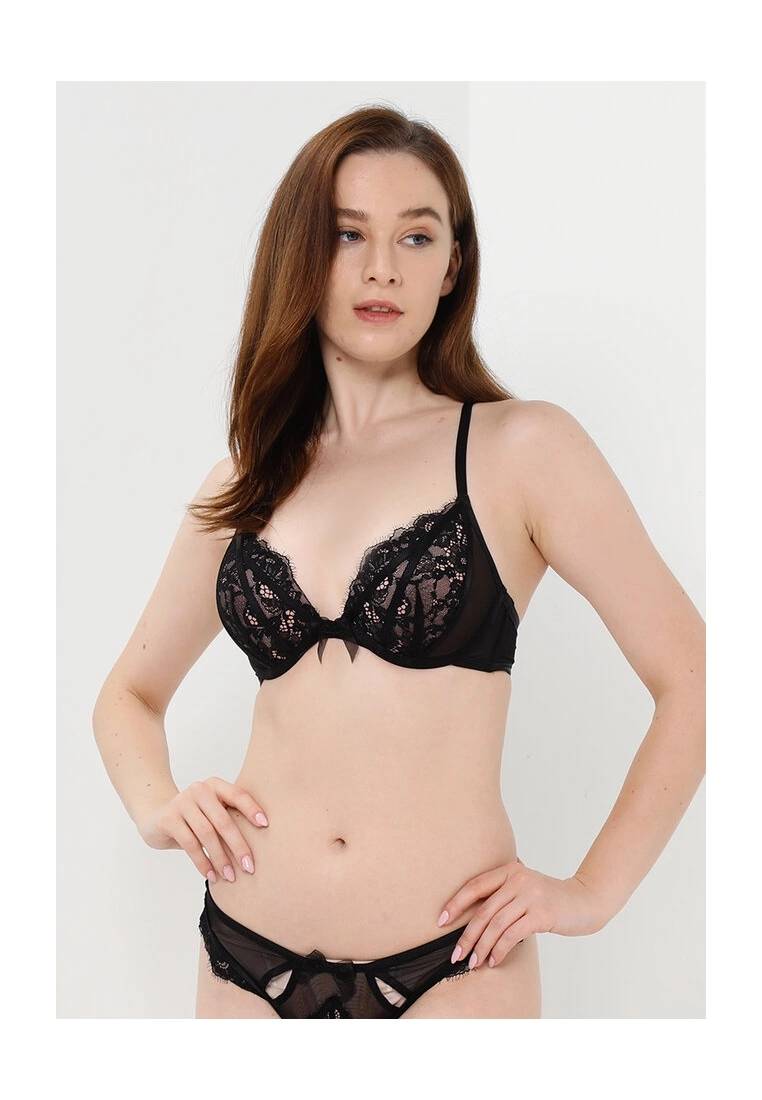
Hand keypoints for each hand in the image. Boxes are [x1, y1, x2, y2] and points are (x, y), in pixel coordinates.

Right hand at [138, 777, 268, 883]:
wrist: (154, 816)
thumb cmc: (193, 818)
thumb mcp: (211, 813)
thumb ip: (228, 820)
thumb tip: (260, 846)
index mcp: (215, 785)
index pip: (238, 795)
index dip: (252, 809)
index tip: (266, 826)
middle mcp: (199, 790)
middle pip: (223, 820)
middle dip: (238, 846)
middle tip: (250, 867)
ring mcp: (182, 802)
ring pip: (207, 834)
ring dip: (220, 858)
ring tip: (230, 876)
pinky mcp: (169, 818)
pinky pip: (190, 843)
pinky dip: (203, 862)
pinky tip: (211, 875)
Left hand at [437, 858, 607, 968]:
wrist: (584, 901)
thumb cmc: (550, 898)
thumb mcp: (525, 887)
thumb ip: (503, 891)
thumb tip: (472, 911)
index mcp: (509, 870)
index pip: (475, 886)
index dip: (455, 903)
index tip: (441, 920)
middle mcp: (517, 880)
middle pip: (483, 910)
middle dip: (467, 935)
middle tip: (456, 955)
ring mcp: (530, 896)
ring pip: (496, 925)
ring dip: (481, 947)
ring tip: (473, 962)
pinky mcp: (541, 913)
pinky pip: (513, 934)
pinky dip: (500, 949)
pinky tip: (495, 960)